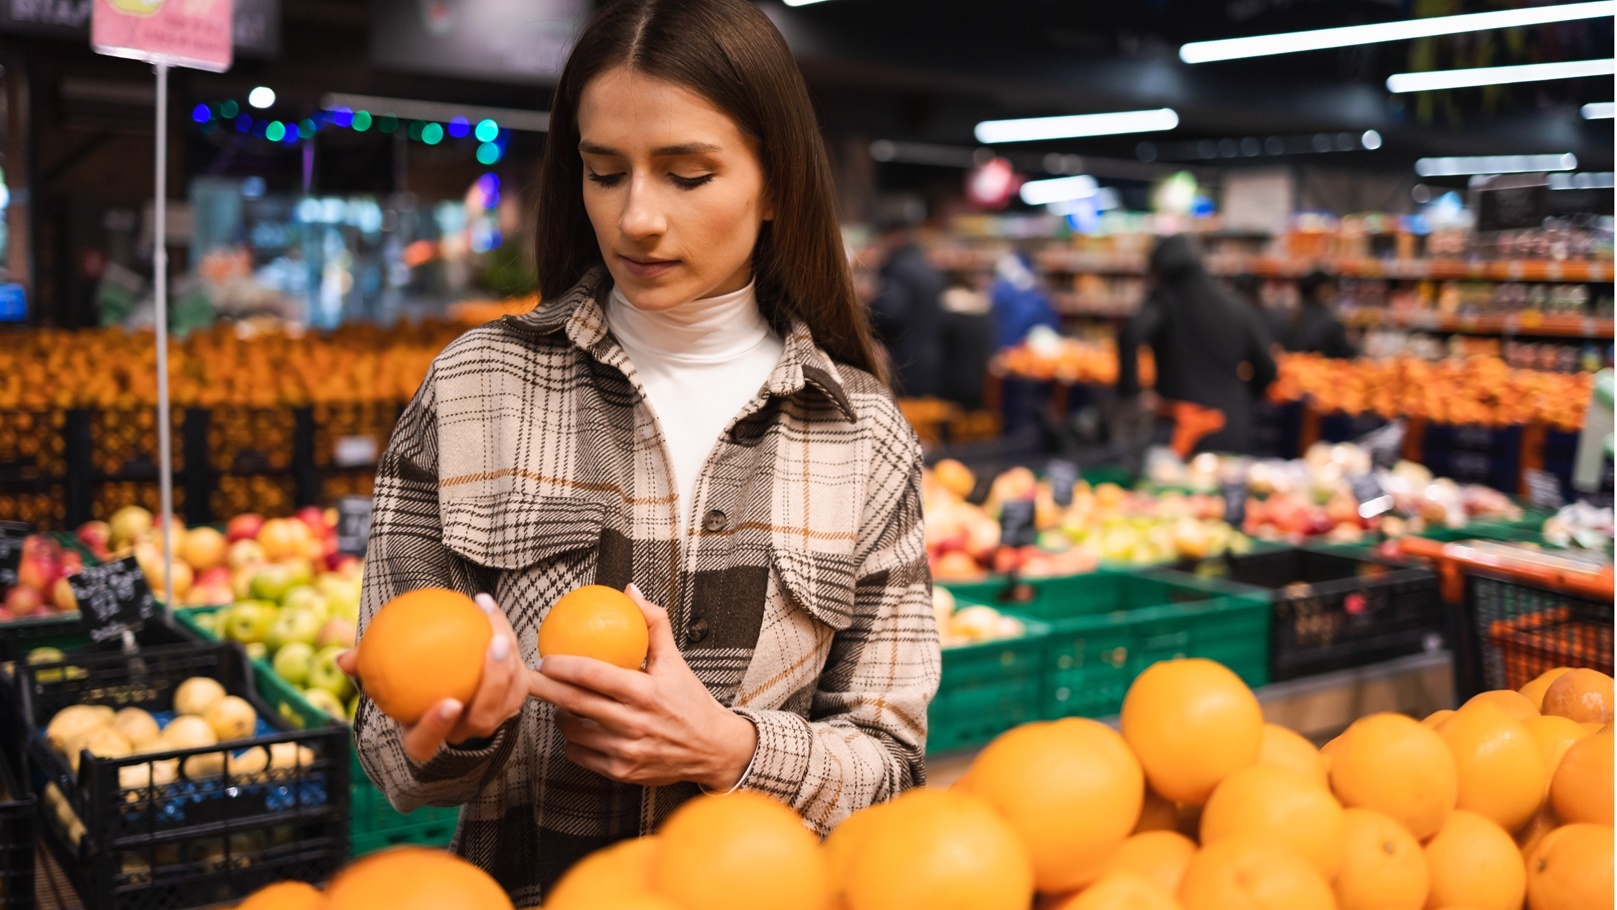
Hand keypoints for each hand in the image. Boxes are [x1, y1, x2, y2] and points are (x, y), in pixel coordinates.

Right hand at [337, 592, 529, 762]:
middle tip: (493, 645)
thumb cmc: (405, 681)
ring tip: (497, 628)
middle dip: (493, 685)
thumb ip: (366, 668)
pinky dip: (510, 641)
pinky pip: (519, 674)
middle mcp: (462, 734)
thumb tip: (342, 659)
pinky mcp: (512, 699)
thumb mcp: (382, 678)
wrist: (442, 684)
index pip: (428, 742)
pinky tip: (490, 608)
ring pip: (509, 698)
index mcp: (425, 738)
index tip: (448, 703)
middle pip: (483, 718)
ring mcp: (492, 720)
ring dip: (509, 661)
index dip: (438, 727)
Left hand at [529, 584, 757, 790]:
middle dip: (545, 689)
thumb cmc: (690, 700)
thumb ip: (653, 623)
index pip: (593, 675)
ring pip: (573, 731)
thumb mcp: (676, 660)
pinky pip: (581, 755)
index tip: (545, 659)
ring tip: (558, 702)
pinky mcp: (622, 771)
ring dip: (559, 715)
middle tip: (529, 678)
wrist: (712, 749)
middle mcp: (634, 722)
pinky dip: (573, 741)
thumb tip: (630, 591)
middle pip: (575, 702)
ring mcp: (626, 750)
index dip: (563, 666)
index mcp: (646, 691)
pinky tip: (575, 728)